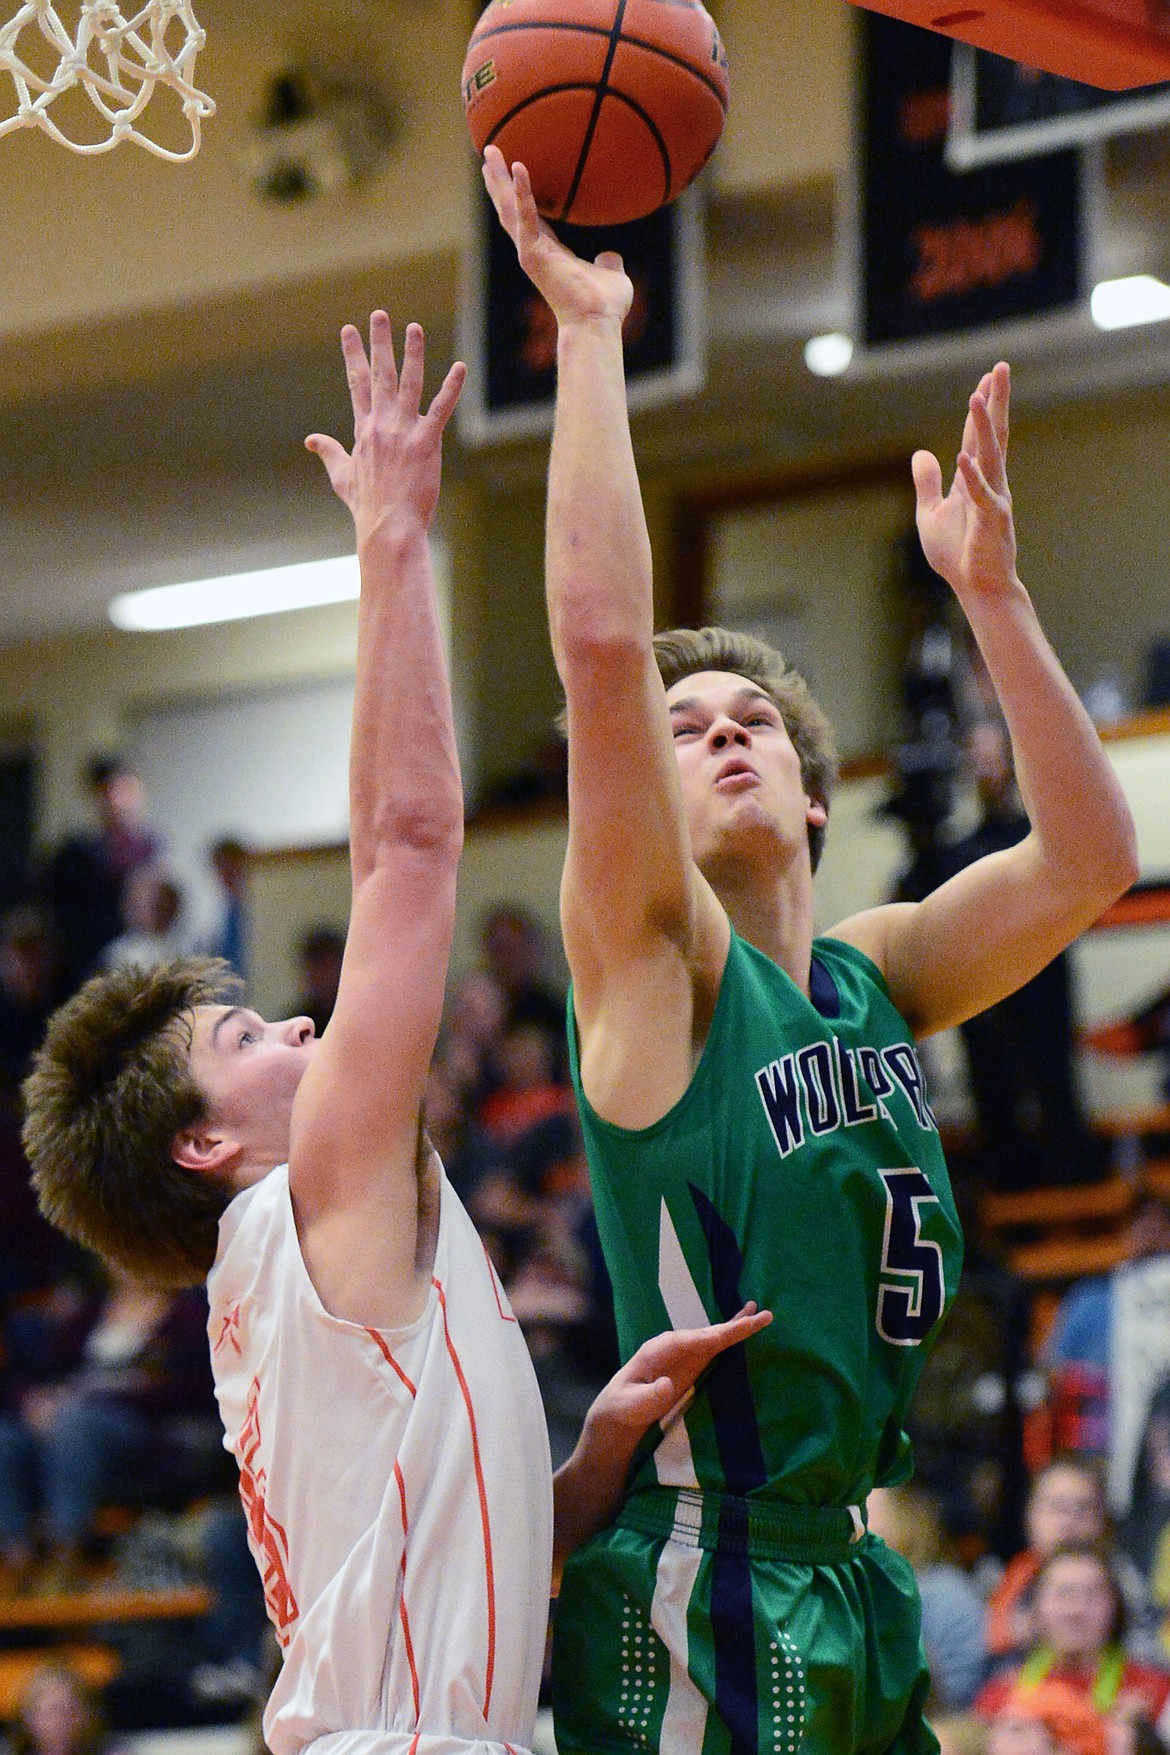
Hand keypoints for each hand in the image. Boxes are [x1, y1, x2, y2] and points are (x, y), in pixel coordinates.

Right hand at [305, 314, 465, 544]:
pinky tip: (460, 368)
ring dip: (412, 354)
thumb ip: (328, 453)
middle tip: (379, 314)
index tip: (349, 329)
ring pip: (408, 384)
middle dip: (379, 342)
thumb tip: (310, 440)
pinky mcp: (426, 444)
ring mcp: (403, 432)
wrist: (386, 527)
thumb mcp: (341, 476)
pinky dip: (451, 388)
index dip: (352, 354)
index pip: (355, 383)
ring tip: (413, 328)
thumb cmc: (366, 506)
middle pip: (379, 374)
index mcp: (363, 429)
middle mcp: (381, 424)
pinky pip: (440, 410)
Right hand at [481, 144, 632, 328]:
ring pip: (508, 209)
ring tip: (490, 151)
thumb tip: (610, 255)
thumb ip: (608, 262)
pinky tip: (517, 166)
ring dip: (499, 179)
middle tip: (489, 152)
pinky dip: (522, 191)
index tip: (511, 173)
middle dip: (498, 181)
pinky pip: (526, 216)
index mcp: (548, 253)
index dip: (518, 196)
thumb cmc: (604, 306)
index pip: (528, 218)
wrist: (597, 322)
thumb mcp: (610, 274)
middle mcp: (533, 251)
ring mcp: (530, 252)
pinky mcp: (532, 253)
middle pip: (509, 209)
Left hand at [587, 1302, 772, 1438]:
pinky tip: (743, 1327)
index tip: (731, 1332)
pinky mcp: (691, 1365)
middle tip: (760, 1315)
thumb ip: (645, 1397)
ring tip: (760, 1314)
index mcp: (656, 1351)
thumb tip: (668, 1385)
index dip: (710, 1337)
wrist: (618, 1416)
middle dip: (732, 1326)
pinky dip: (730, 1337)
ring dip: (736, 1327)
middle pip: (706, 1334)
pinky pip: (714, 1348)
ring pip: (713, 1337)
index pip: (687, 1341)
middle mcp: (672, 1347)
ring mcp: (683, 1355)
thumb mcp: (628, 1407)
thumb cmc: (620, 1410)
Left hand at [912, 361, 1017, 600]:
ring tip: (978, 397)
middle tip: (1002, 368)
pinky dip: (972, 477)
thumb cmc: (958, 553)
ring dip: (983, 427)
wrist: (976, 587)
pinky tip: (962, 456)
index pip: (978, 436)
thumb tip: (921, 452)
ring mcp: (993, 500)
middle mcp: (989, 483)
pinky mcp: (991, 522)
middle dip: (995, 402)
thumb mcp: (930, 513)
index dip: (982, 407)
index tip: (987, 378)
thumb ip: (927, 483)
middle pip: (992, 435)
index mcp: (975, 479)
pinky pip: (981, 495)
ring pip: (989, 456)